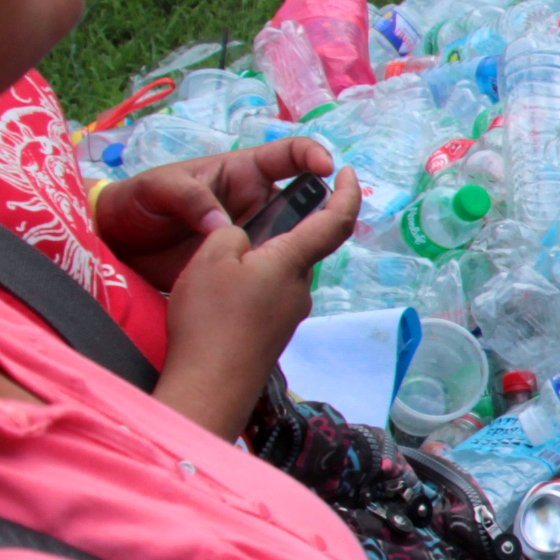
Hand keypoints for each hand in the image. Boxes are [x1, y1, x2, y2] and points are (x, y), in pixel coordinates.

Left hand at [96, 137, 342, 291]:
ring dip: (304, 246)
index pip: (288, 156)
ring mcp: (251, 234)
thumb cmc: (138, 201)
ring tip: (310, 260)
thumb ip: (190, 200)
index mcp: (241, 172)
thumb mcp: (160, 189)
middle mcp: (255, 202)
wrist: (118, 242)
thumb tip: (222, 225)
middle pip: (303, 202)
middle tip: (336, 224)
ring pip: (292, 238)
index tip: (326, 169)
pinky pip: (270, 266)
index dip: (311, 156)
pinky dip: (282, 273)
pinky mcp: (241, 264)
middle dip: (322, 210)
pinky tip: (284, 284)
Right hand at [155, 167, 360, 436]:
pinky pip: (270, 296)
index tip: (349, 173)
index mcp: (292, 262)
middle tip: (250, 217)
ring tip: (220, 258)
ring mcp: (290, 315)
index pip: (336, 221)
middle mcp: (301, 289)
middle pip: (302, 247)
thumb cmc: (211, 319)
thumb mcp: (211, 258)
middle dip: (283, 229)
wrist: (210, 386)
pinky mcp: (274, 334)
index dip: (348, 193)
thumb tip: (245, 239)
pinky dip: (252, 283)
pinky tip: (220, 291)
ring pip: (283, 272)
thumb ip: (231, 234)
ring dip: (262, 258)